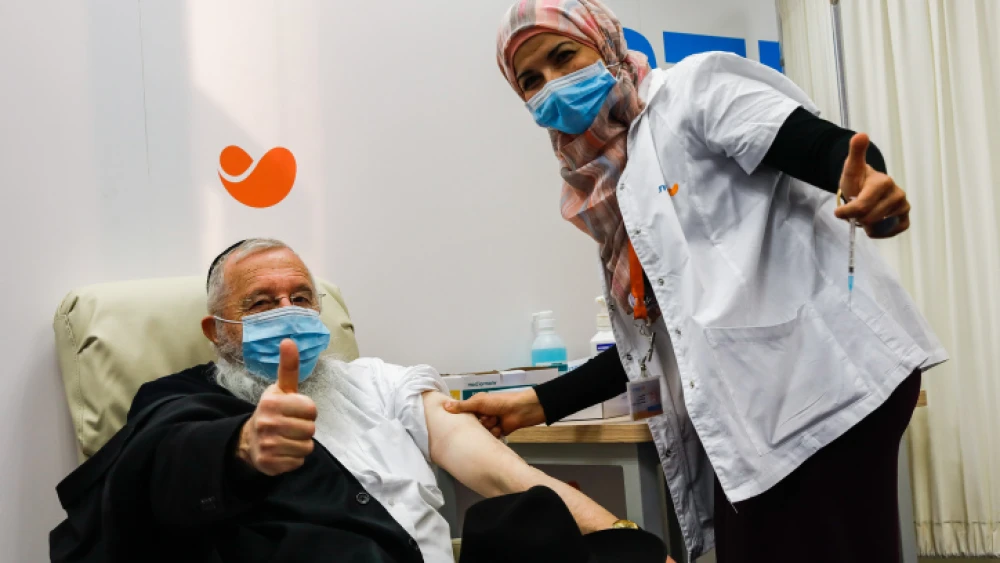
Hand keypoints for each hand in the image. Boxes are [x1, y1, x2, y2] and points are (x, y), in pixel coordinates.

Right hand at [237, 339, 316, 475]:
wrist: (249, 440)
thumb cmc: (273, 411)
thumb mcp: (281, 388)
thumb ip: (288, 366)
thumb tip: (289, 340)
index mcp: (272, 402)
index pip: (311, 409)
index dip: (307, 411)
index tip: (295, 411)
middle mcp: (267, 423)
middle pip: (311, 429)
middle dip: (305, 428)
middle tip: (291, 426)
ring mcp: (267, 445)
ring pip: (306, 447)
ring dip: (301, 444)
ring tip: (287, 438)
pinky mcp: (268, 464)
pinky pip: (298, 462)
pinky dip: (294, 458)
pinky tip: (283, 451)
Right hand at [443, 388, 545, 437]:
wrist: (521, 410)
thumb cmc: (499, 402)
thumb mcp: (479, 402)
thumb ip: (462, 406)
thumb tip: (444, 405)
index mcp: (477, 405)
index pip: (464, 413)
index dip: (462, 418)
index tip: (455, 423)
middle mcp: (482, 414)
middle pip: (472, 424)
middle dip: (478, 423)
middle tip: (484, 419)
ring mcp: (490, 423)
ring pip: (481, 432)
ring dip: (488, 427)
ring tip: (495, 421)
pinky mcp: (497, 432)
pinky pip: (490, 437)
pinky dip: (495, 432)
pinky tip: (500, 428)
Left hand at [834, 133, 910, 237]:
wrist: (866, 186)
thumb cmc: (857, 179)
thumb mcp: (851, 167)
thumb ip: (855, 152)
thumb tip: (861, 134)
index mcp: (883, 182)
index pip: (861, 206)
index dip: (847, 212)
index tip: (838, 212)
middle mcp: (897, 193)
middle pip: (869, 218)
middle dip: (858, 218)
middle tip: (855, 209)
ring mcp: (903, 206)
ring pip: (880, 226)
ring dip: (868, 225)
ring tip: (865, 214)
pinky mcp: (905, 216)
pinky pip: (896, 230)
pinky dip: (884, 232)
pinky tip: (875, 226)